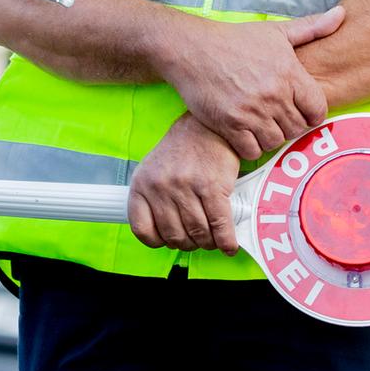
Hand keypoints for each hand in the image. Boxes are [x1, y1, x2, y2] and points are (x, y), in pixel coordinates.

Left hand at [128, 114, 241, 254]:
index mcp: (141, 186)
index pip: (142, 230)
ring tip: (212, 240)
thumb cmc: (181, 151)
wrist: (207, 125)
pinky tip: (228, 246)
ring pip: (196, 232)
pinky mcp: (212, 186)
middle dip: (187, 244)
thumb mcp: (154, 172)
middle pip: (173, 235)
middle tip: (196, 240)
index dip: (158, 242)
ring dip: (207, 243)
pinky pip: (218, 223)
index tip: (168, 241)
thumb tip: (164, 236)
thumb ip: (153, 200)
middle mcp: (160, 188)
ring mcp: (185, 187)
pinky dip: (225, 240)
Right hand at [159, 8, 343, 159]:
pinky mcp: (230, 125)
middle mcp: (273, 94)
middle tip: (281, 122)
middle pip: (296, 128)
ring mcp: (251, 112)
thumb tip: (341, 15)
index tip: (304, 114)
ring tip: (264, 129)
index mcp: (289, 72)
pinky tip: (246, 137)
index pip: (316, 108)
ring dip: (271, 139)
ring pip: (275, 142)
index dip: (313, 115)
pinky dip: (251, 148)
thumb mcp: (276, 31)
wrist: (194, 51)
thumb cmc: (234, 40)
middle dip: (291, 127)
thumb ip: (311, 28)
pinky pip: (251, 151)